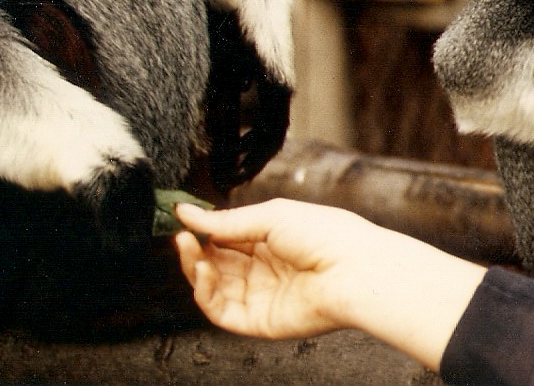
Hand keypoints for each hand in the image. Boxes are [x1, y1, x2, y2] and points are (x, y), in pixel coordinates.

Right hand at [174, 198, 373, 338]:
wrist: (353, 270)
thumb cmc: (325, 235)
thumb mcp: (270, 216)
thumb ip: (225, 220)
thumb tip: (185, 212)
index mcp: (270, 240)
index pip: (226, 237)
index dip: (203, 230)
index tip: (181, 219)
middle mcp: (263, 268)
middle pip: (215, 263)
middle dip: (195, 249)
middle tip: (181, 236)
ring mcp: (260, 295)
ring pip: (213, 287)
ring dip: (195, 269)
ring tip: (189, 249)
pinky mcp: (258, 321)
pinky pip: (221, 311)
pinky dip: (205, 292)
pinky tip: (205, 271)